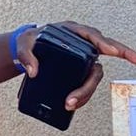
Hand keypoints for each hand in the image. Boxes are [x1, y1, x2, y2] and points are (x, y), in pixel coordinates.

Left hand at [14, 21, 135, 109]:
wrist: (29, 51)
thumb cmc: (30, 42)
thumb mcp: (24, 44)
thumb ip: (26, 55)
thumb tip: (33, 71)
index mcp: (72, 31)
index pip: (92, 35)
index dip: (104, 42)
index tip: (112, 51)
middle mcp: (82, 43)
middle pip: (104, 52)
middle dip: (109, 67)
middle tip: (95, 85)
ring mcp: (84, 57)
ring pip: (95, 74)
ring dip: (87, 90)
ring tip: (72, 103)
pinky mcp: (81, 70)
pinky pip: (88, 82)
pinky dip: (84, 94)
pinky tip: (76, 103)